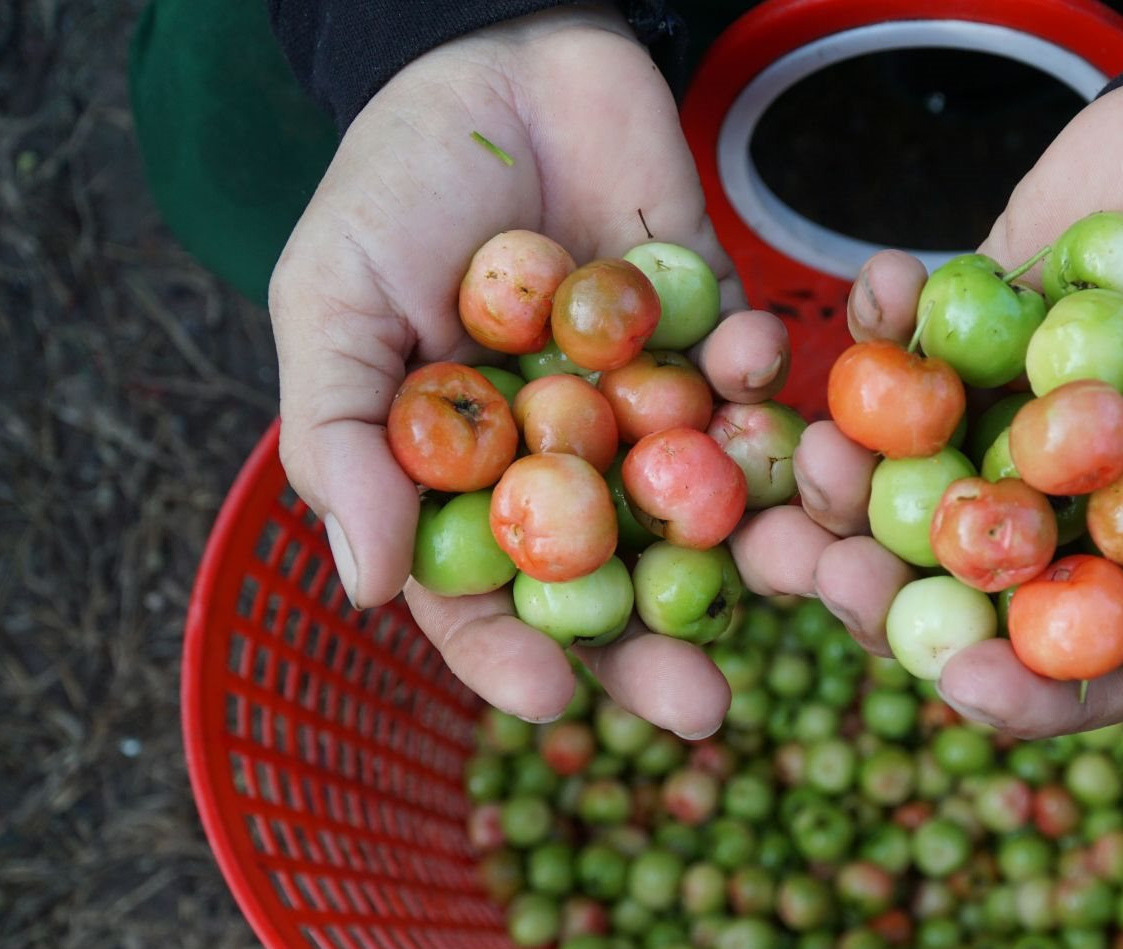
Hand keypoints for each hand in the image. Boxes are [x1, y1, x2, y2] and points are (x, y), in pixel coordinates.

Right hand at [269, 6, 833, 736]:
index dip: (508, 655)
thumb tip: (366, 590)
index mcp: (464, 482)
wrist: (497, 52)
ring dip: (747, 559)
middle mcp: (563, 468)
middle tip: (706, 709)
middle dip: (656, 652)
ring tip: (789, 591)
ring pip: (698, 517)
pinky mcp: (712, 346)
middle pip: (612, 590)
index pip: (482, 598)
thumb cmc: (392, 185)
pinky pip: (747, 394)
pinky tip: (747, 372)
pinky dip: (756, 393)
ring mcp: (644, 413)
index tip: (548, 702)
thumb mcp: (333, 302)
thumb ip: (346, 439)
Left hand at [802, 72, 1122, 735]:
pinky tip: (874, 293)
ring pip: (898, 494)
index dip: (1020, 691)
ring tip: (818, 453)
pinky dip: (874, 328)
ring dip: (845, 487)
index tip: (963, 680)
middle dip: (886, 601)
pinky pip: (896, 352)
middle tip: (836, 576)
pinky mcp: (956, 346)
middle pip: (957, 599)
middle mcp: (1061, 520)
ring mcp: (999, 434)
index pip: (1076, 670)